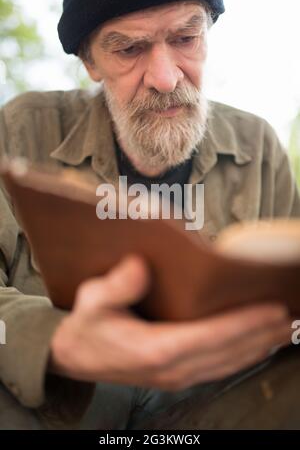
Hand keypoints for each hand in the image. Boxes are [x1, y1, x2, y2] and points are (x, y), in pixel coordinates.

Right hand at [50, 255, 291, 390]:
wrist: (75, 357)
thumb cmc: (87, 326)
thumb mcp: (92, 300)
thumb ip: (116, 286)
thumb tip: (140, 266)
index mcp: (154, 349)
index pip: (210, 337)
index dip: (244, 324)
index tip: (274, 310)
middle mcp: (172, 368)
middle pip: (228, 353)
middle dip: (263, 335)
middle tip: (293, 316)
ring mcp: (177, 376)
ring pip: (228, 364)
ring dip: (259, 347)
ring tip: (285, 330)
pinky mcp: (178, 376)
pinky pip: (219, 368)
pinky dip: (243, 357)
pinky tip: (258, 346)